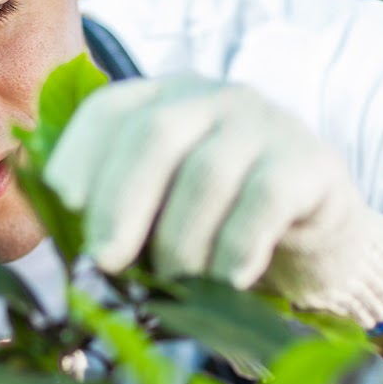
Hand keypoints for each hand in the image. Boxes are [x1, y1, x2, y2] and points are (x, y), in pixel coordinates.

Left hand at [45, 76, 382, 329]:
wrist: (317, 240)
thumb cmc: (221, 229)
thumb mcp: (163, 214)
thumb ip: (119, 216)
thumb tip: (72, 253)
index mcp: (166, 102)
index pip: (109, 111)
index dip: (78, 156)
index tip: (65, 208)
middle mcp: (215, 99)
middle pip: (155, 134)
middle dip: (120, 203)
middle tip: (106, 262)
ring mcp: (267, 125)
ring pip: (207, 172)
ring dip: (181, 240)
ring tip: (175, 284)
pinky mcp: (312, 163)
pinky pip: (265, 198)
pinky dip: (236, 246)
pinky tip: (228, 277)